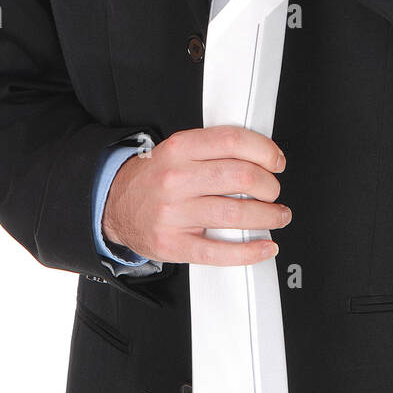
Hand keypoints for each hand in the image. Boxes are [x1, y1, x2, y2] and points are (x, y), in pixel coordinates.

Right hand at [101, 125, 290, 265]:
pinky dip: (250, 251)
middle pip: (241, 176)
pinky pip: (219, 251)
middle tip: (274, 191)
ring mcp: (174, 213)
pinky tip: (264, 246)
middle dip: (270, 185)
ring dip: (268, 216)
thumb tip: (260, 155)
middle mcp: (177, 178)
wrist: (115, 204)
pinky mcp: (174, 244)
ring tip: (277, 215)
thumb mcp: (178, 150)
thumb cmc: (155, 177)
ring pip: (235, 213)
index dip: (265, 150)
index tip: (276, 161)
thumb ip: (214, 148)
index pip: (233, 141)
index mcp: (181, 148)